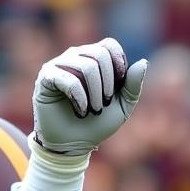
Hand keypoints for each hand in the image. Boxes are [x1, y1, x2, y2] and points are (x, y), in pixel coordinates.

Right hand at [32, 37, 146, 155]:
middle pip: (99, 54)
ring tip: (92, 110)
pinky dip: (79, 98)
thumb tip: (143, 62)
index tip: (116, 89)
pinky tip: (80, 112)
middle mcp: (75, 56)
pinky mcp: (46, 78)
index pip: (109, 45)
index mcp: (94, 59)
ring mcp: (59, 65)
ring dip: (94, 94)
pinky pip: (68, 79)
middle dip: (107, 84)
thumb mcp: (122, 108)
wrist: (73, 145)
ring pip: (86, 66)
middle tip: (103, 105)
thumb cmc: (97, 125)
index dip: (118, 65)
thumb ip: (133, 86)